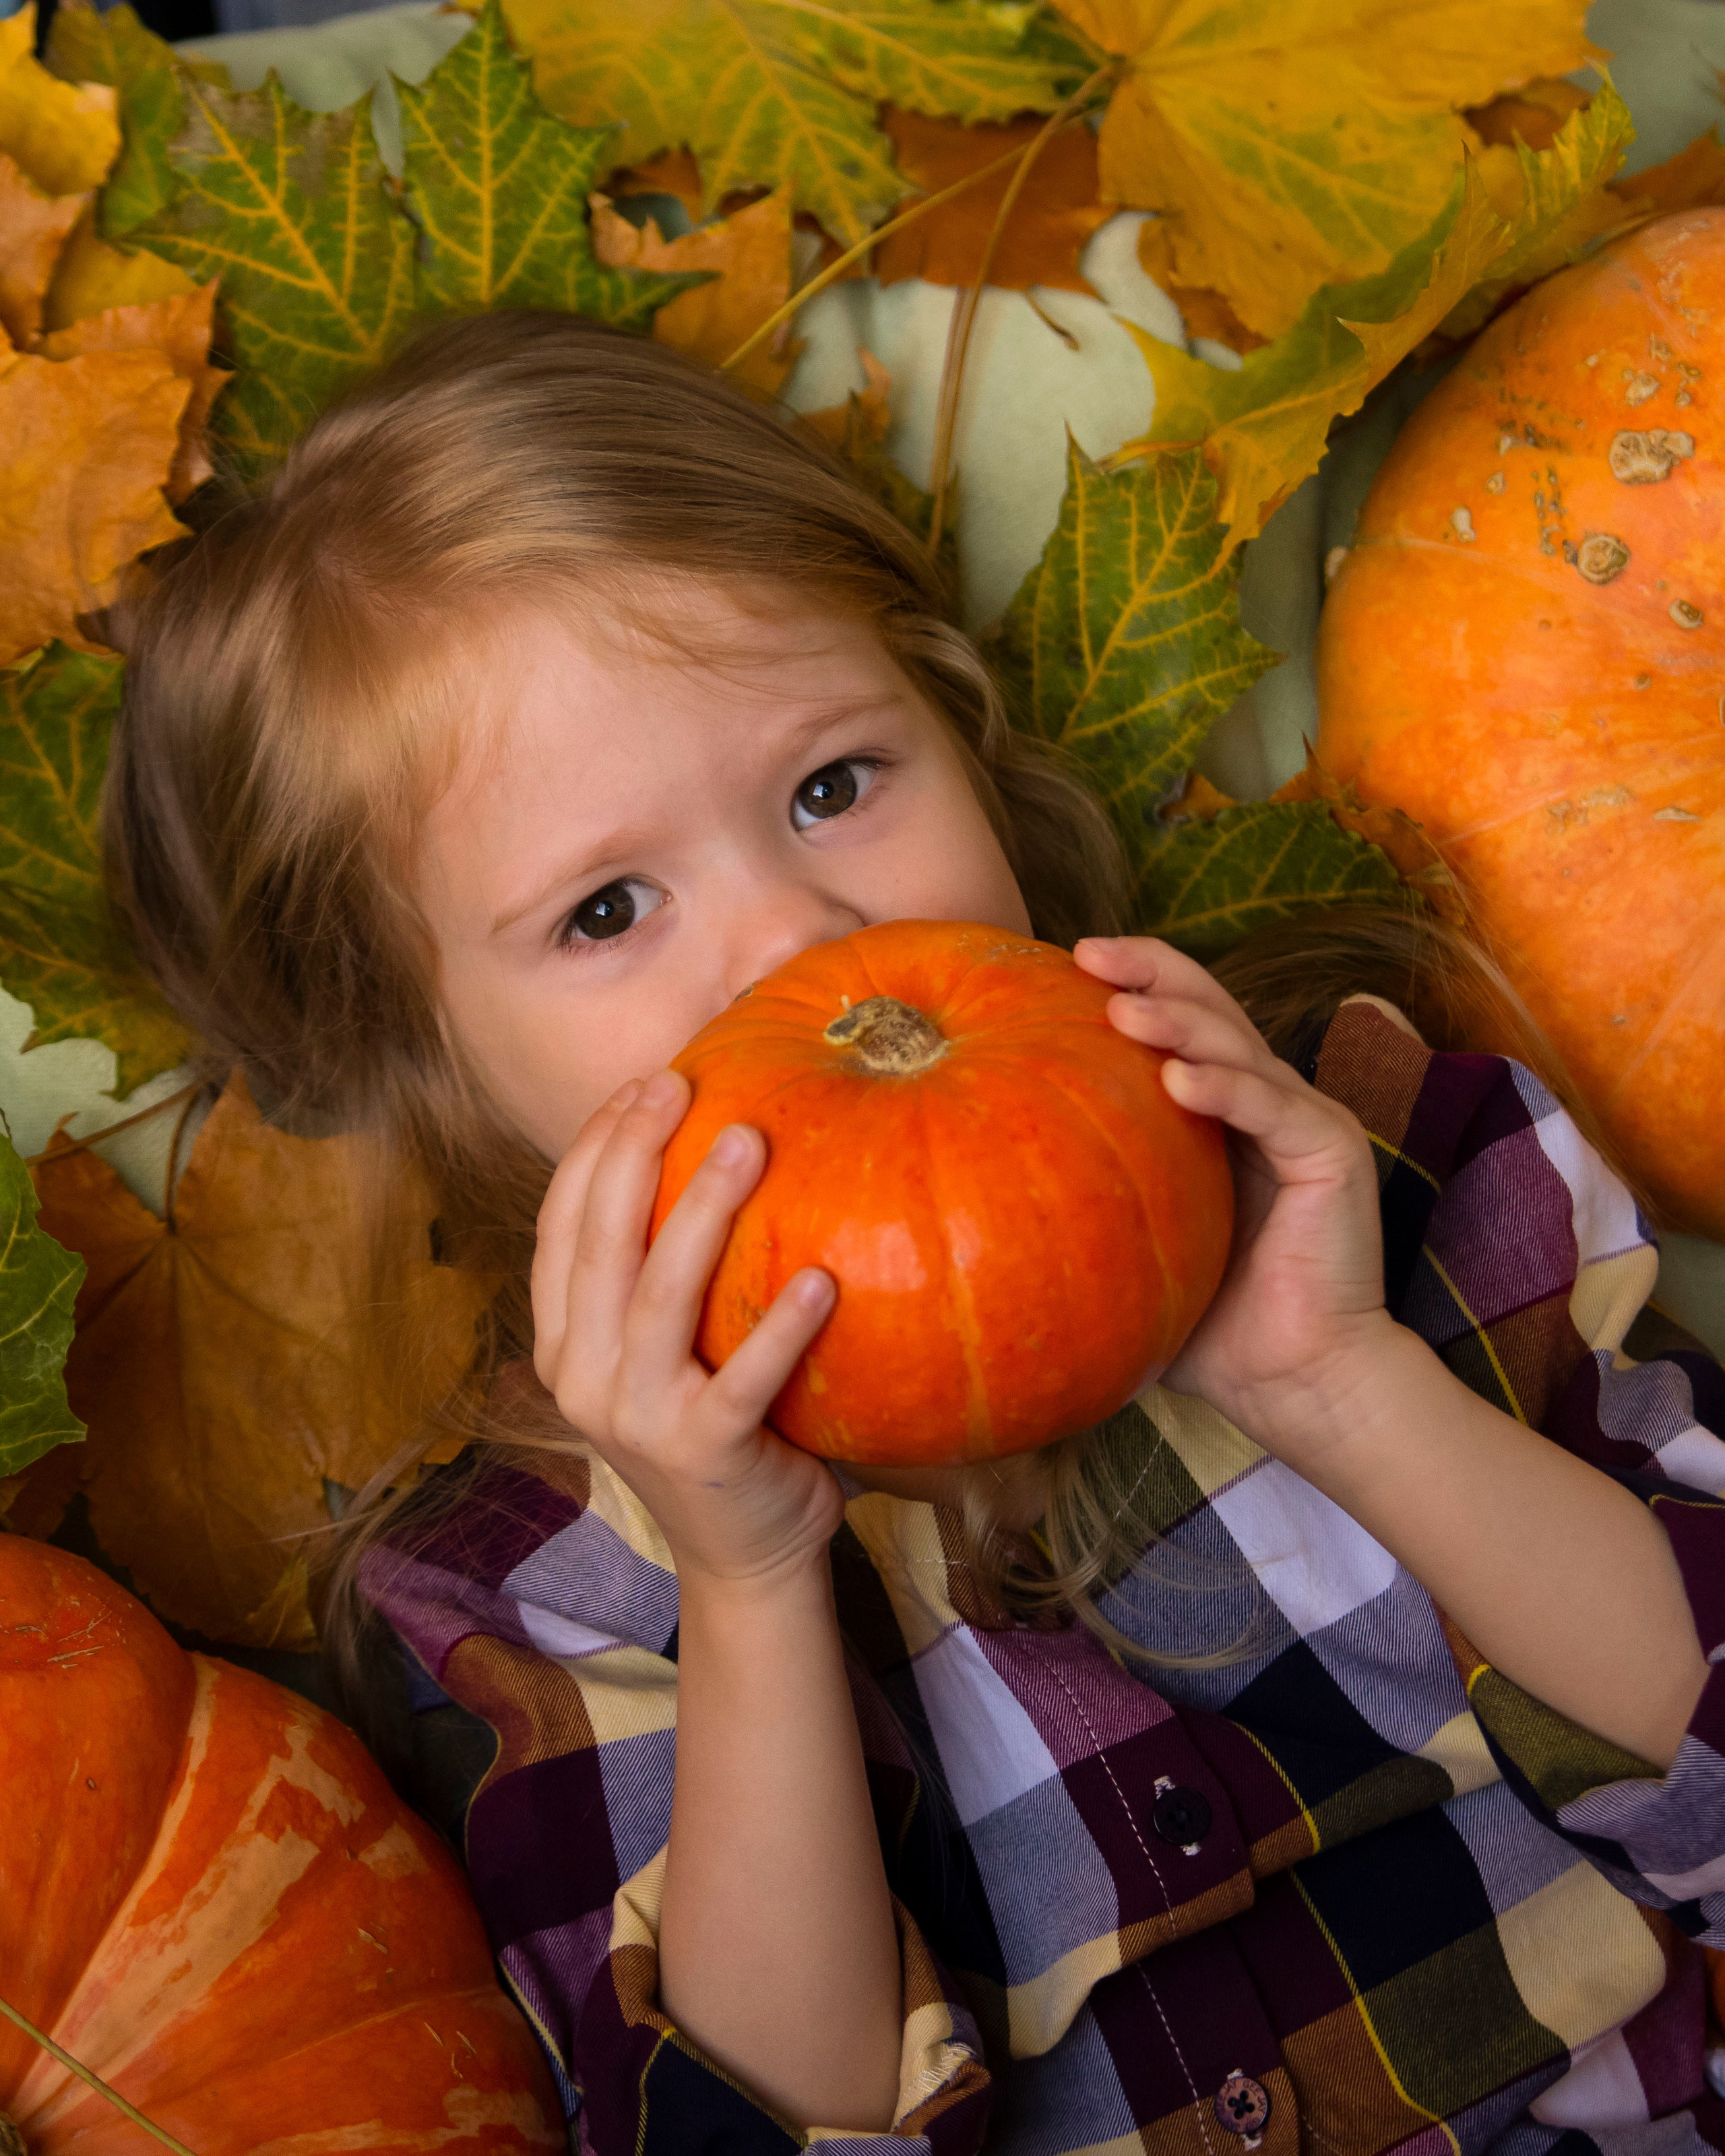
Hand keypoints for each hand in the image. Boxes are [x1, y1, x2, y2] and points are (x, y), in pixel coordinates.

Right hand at [532, 1070, 843, 1588]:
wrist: (746, 1554)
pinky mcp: (702, 1453)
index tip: (642, 1083)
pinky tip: (820, 1278)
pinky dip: (779, 1329)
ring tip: (749, 1139)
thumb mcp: (668, 1349)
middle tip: (680, 1082)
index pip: (561, 1224)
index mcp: (562, 1342)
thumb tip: (723, 1135)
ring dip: (704, 1212)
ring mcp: (636, 1419)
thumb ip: (665, 1270)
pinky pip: (742, 1379)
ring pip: (659, 1296)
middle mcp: (582, 1377)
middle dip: (634, 1152)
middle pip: (600, 1243)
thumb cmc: (721, 1424)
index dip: (595, 1147)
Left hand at [1075, 938, 1391, 1467]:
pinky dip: (1226, 1088)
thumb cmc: (1207, 1328)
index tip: (1058, 965)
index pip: (1177, 1023)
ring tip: (1121, 1011)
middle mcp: (1265, 1101)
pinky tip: (1178, 1079)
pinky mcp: (1333, 1152)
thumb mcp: (1128, 1255)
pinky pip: (1273, 1107)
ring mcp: (1304, 1119)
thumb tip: (963, 1209)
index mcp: (1219, 1114)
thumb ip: (1076, 1216)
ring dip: (1178, 1022)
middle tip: (1085, 952)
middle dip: (1149, 973)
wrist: (1295, 1384)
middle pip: (1209, 1008)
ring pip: (1237, 1046)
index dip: (1129, 985)